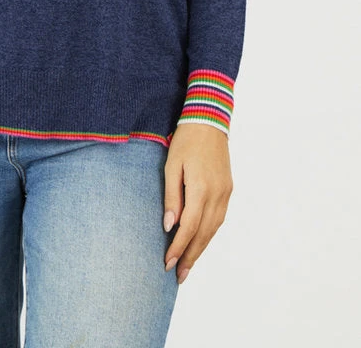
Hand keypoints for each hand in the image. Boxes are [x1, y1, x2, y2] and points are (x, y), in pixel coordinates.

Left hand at [162, 123, 233, 283]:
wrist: (209, 121)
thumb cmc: (185, 140)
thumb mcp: (171, 165)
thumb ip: (172, 196)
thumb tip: (169, 225)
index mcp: (202, 188)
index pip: (189, 227)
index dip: (178, 247)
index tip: (167, 263)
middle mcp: (217, 194)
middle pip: (203, 234)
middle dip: (190, 256)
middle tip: (179, 276)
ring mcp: (226, 193)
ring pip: (213, 229)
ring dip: (201, 248)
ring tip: (188, 265)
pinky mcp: (228, 190)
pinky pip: (219, 218)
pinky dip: (209, 233)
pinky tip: (200, 242)